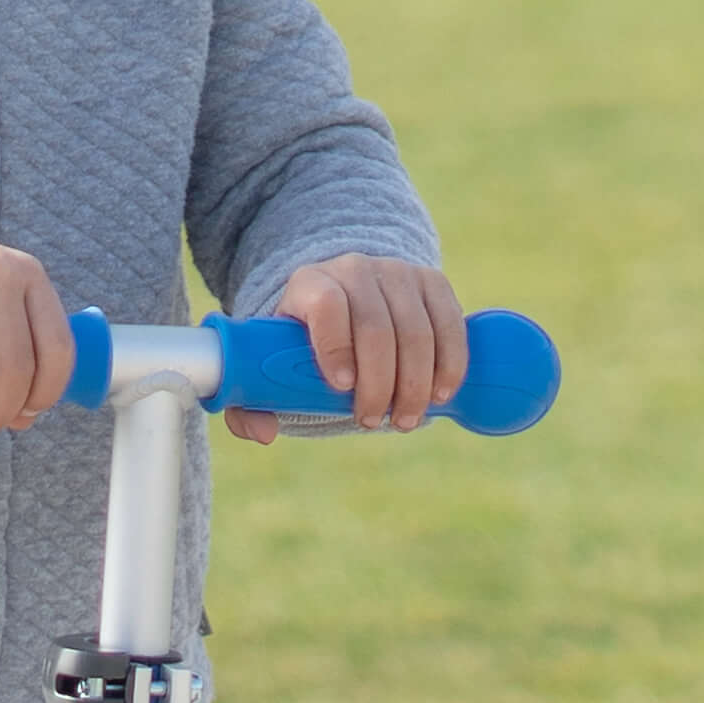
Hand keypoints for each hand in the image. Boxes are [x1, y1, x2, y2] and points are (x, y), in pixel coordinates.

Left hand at [227, 252, 463, 442]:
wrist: (347, 295)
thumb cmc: (306, 341)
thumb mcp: (273, 361)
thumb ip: (253, 401)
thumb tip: (264, 433)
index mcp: (310, 283)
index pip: (327, 304)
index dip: (336, 346)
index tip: (342, 388)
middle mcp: (355, 269)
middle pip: (377, 326)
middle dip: (381, 383)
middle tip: (375, 421)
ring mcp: (398, 273)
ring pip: (417, 330)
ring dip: (416, 383)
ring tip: (406, 420)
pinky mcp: (432, 282)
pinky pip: (449, 322)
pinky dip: (450, 363)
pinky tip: (441, 393)